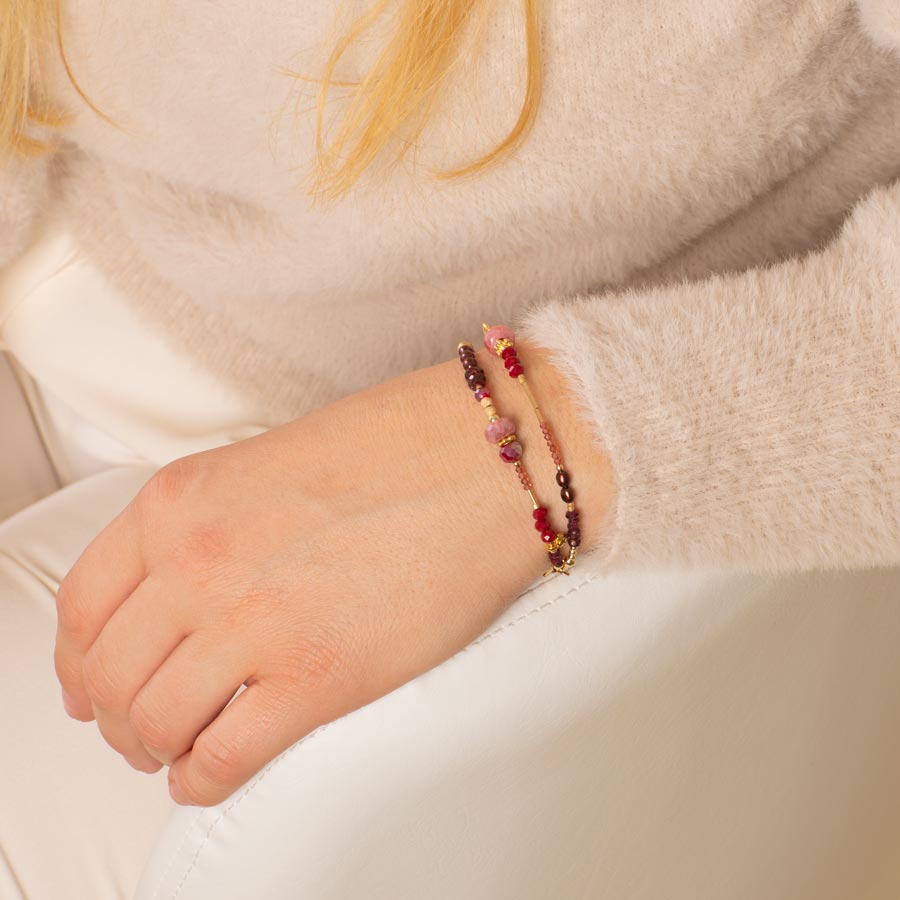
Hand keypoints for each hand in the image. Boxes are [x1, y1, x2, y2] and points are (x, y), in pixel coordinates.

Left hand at [53, 339, 614, 806]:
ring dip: (155, 748)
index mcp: (182, 502)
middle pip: (109, 673)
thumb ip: (213, 521)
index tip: (90, 684)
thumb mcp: (269, 460)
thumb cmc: (399, 444)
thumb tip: (187, 588)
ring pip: (153, 722)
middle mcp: (198, 562)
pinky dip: (201, 779)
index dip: (78, 659)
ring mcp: (253, 623)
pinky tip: (211, 772)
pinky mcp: (317, 678)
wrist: (485, 456)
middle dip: (117, 715)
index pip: (84, 603)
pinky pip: (221, 758)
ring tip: (178, 750)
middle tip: (139, 728)